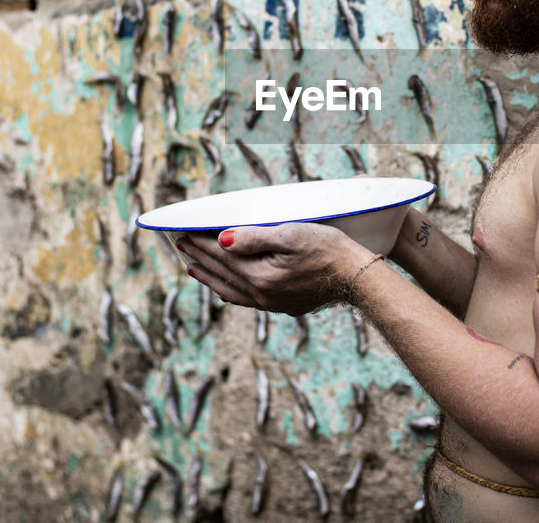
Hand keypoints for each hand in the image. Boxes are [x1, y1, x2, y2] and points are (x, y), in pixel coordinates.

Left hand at [176, 222, 373, 315]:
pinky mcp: (283, 306)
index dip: (202, 242)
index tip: (185, 232)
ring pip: (230, 291)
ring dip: (210, 277)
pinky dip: (228, 290)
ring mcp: (272, 303)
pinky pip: (245, 300)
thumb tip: (222, 239)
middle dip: (200, 258)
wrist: (357, 276)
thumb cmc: (328, 248)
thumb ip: (254, 238)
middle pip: (222, 274)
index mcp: (260, 275)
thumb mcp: (291, 235)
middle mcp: (261, 294)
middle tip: (181, 245)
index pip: (222, 255)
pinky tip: (226, 288)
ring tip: (194, 267)